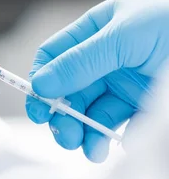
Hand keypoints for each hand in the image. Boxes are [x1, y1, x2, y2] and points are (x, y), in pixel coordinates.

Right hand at [26, 0, 166, 161]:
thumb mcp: (122, 38)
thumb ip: (81, 61)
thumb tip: (42, 84)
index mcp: (95, 31)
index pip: (54, 55)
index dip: (41, 78)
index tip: (40, 102)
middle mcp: (103, 58)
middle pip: (66, 87)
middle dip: (60, 111)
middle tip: (61, 131)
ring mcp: (120, 82)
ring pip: (86, 109)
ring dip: (79, 129)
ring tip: (83, 145)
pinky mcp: (138, 106)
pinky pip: (111, 124)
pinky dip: (102, 138)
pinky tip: (102, 147)